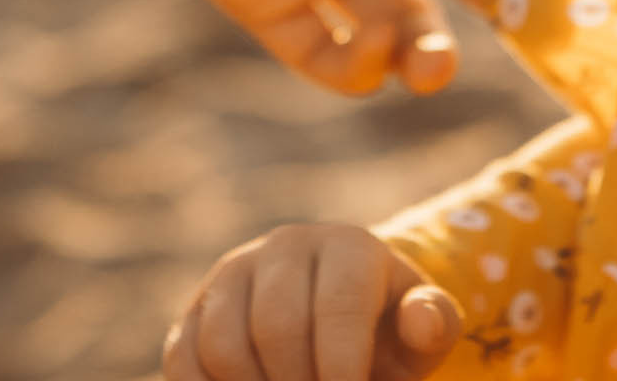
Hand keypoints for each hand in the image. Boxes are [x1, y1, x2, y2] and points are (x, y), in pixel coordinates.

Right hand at [164, 223, 460, 380]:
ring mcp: (233, 274)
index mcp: (347, 247)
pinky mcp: (196, 309)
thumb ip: (432, 326)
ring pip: (224, 343)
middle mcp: (284, 247)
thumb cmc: (387, 334)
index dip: (344, 369)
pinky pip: (183, 357)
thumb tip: (422, 318)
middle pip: (276, 326)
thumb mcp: (420, 335)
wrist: (339, 322)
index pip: (339, 307)